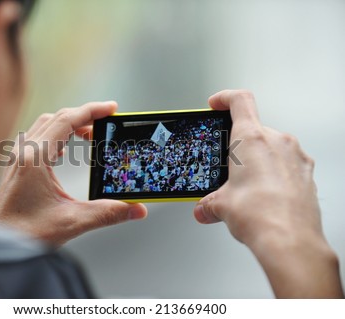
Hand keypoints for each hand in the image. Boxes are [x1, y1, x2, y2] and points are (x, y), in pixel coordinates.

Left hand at [0, 101, 146, 246]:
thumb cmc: (24, 234)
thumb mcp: (72, 222)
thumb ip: (108, 213)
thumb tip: (136, 210)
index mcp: (35, 159)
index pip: (67, 121)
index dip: (92, 111)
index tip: (112, 108)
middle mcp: (24, 153)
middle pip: (57, 118)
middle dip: (84, 116)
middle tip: (106, 122)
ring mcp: (17, 159)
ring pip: (46, 126)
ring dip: (69, 124)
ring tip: (90, 134)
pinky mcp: (17, 167)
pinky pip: (38, 139)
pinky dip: (56, 135)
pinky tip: (65, 151)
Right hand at [194, 90, 342, 297]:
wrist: (290, 241)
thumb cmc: (260, 216)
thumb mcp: (222, 205)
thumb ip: (209, 203)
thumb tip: (204, 209)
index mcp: (252, 139)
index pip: (239, 100)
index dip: (225, 98)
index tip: (216, 104)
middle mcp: (277, 141)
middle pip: (254, 129)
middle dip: (238, 146)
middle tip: (228, 167)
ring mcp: (296, 157)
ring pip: (272, 148)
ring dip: (257, 161)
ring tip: (246, 187)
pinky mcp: (306, 173)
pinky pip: (287, 164)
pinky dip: (274, 174)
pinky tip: (264, 196)